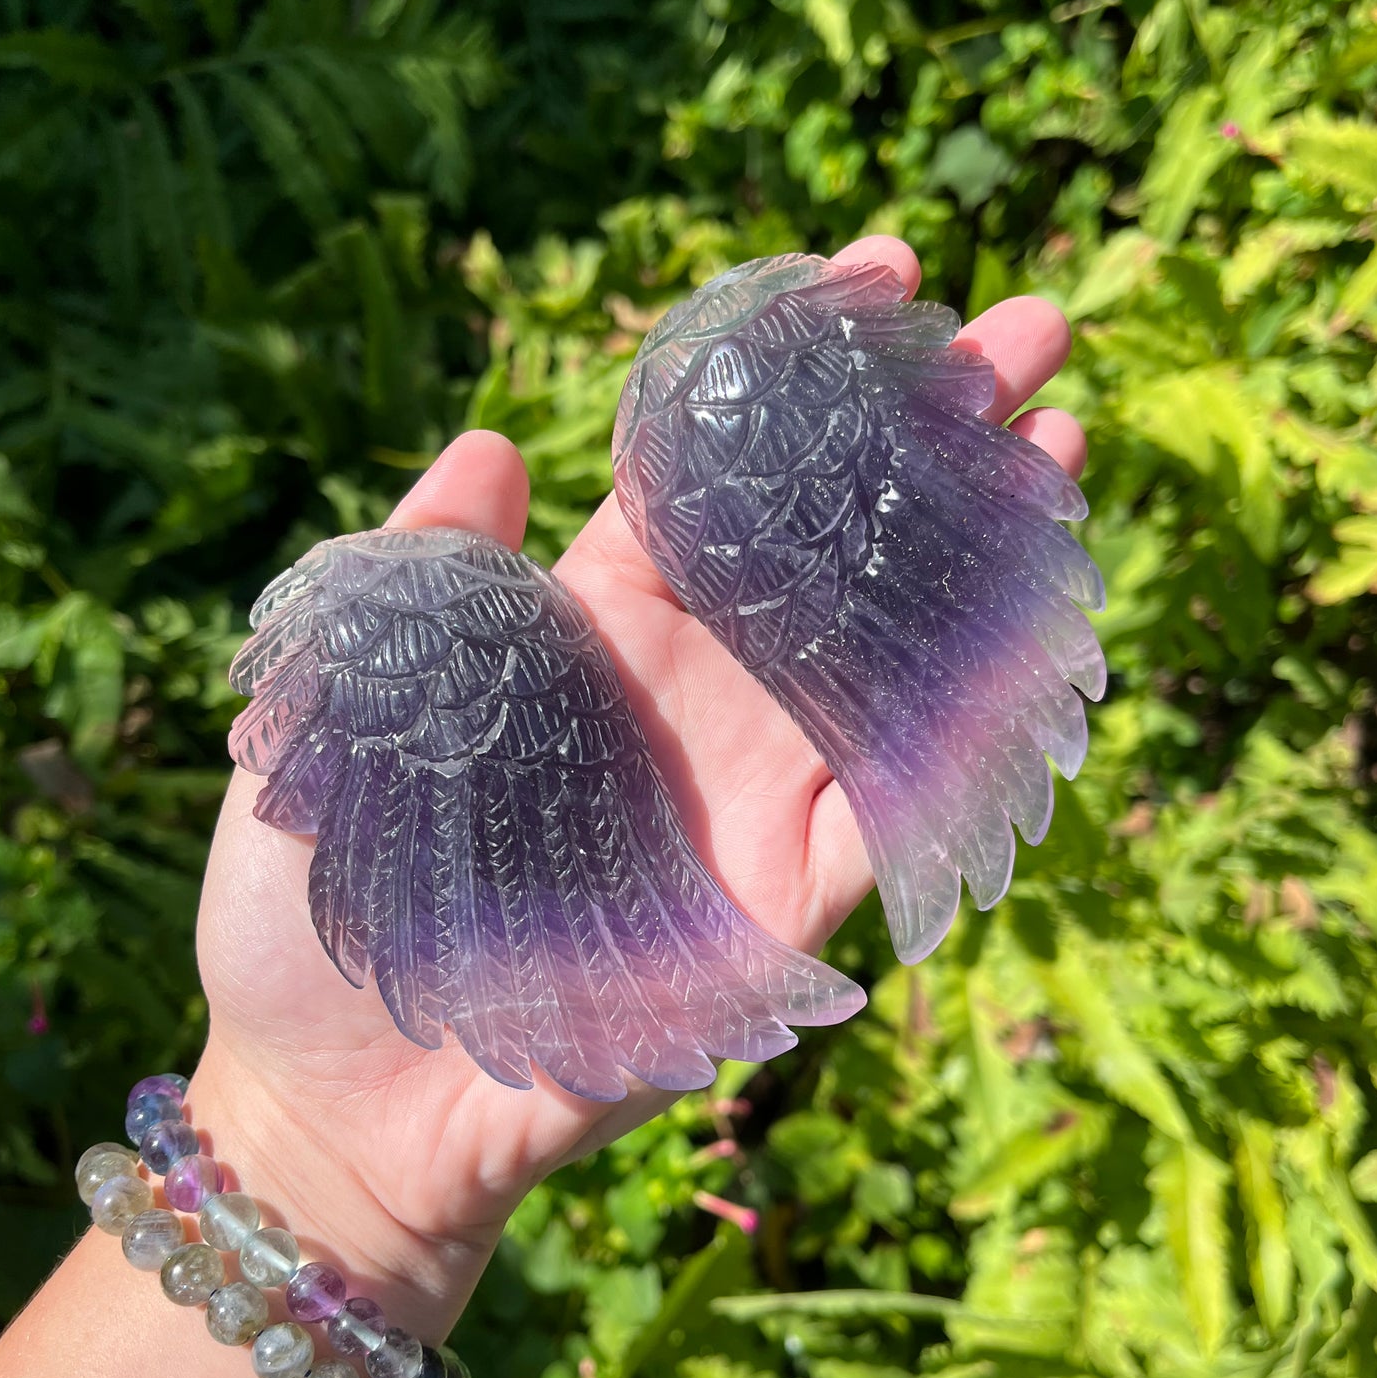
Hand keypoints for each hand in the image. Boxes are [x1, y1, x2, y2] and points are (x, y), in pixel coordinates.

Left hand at [190, 237, 1086, 1336]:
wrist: (342, 1106)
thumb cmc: (310, 917)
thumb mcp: (322, 723)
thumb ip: (407, 585)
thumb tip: (489, 444)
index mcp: (588, 628)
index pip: (711, 473)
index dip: (794, 375)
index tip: (875, 270)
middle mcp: (694, 692)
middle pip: (835, 539)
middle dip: (934, 432)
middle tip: (1030, 324)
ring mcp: (754, 791)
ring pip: (894, 647)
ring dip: (986, 544)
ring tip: (1067, 428)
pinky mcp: (790, 903)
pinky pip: (903, 798)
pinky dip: (977, 716)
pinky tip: (1049, 619)